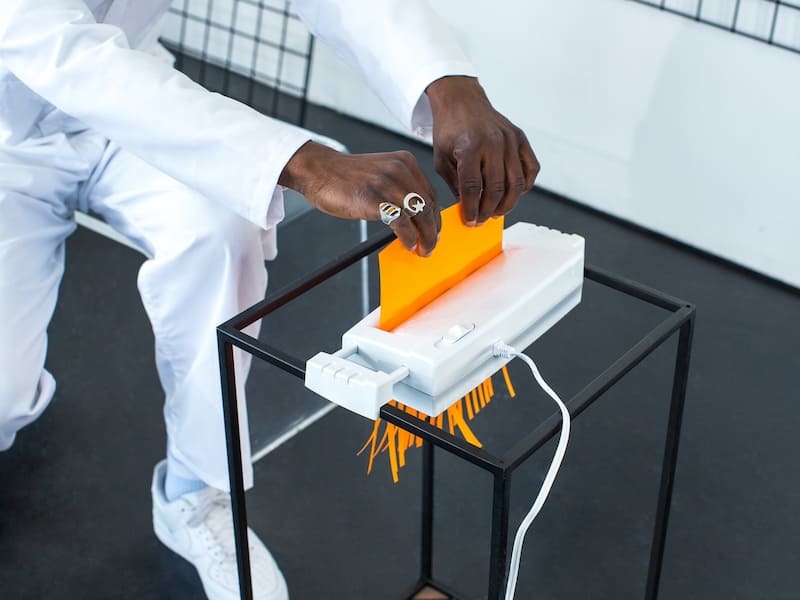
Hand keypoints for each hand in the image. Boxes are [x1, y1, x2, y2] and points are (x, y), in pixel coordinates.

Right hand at [279, 142, 440, 255]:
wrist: (318, 170)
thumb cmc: (346, 176)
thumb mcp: (381, 173)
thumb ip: (399, 188)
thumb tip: (416, 216)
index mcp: (405, 162)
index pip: (431, 193)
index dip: (435, 217)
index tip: (435, 232)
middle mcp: (399, 170)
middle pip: (428, 205)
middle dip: (433, 230)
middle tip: (431, 246)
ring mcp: (386, 183)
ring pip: (418, 214)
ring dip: (424, 237)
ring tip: (422, 250)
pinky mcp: (374, 198)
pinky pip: (401, 222)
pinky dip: (408, 237)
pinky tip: (407, 244)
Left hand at [427, 76, 539, 225]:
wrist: (462, 100)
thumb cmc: (449, 130)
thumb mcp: (442, 159)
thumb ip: (455, 185)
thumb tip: (469, 209)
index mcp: (469, 147)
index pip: (473, 188)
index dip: (472, 209)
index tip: (470, 221)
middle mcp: (493, 142)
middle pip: (496, 188)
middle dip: (488, 210)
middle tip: (482, 219)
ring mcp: (510, 140)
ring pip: (516, 183)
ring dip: (507, 203)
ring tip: (496, 212)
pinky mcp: (521, 138)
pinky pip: (531, 169)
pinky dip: (525, 186)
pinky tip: (513, 194)